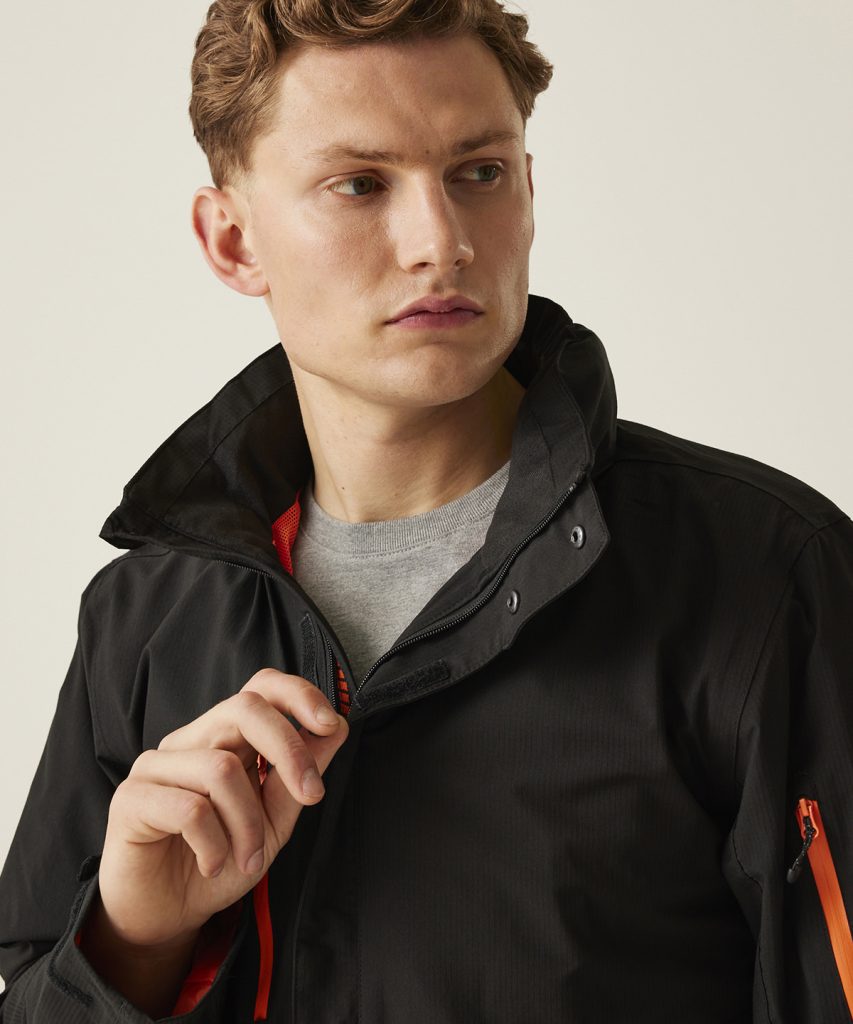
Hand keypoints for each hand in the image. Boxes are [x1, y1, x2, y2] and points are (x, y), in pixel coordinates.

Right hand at [95, 668, 347, 948]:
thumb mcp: (275, 821)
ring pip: (221, 768)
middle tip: (311, 795)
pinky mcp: (130, 798)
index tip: (330, 724)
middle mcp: (190, 741)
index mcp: (227, 738)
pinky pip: (190, 808)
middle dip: (289, 749)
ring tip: (247, 858)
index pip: (259, 687)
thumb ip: (300, 774)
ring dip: (248, 823)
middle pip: (244, 709)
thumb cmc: (220, 860)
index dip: (298, 694)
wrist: (166, 916)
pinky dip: (215, 844)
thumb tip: (337, 726)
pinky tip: (213, 865)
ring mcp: (156, 765)